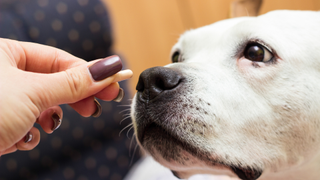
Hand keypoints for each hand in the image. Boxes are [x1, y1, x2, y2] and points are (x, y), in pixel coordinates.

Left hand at [0, 38, 132, 155]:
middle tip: (95, 108)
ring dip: (47, 119)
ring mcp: (2, 98)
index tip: (113, 84)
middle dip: (73, 98)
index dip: (89, 73)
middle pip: (53, 82)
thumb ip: (73, 82)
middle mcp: (4, 73)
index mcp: (6, 53)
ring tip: (45, 126)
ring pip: (42, 105)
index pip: (60, 60)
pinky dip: (29, 133)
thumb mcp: (33, 93)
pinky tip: (21, 139)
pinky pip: (27, 123)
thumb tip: (109, 67)